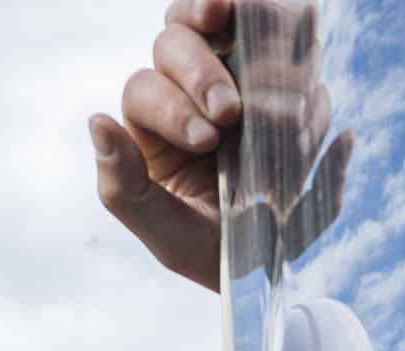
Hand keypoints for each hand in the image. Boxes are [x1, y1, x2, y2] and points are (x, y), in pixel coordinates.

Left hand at [93, 0, 354, 288]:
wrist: (276, 266)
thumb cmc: (211, 252)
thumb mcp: (165, 234)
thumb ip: (122, 186)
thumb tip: (97, 122)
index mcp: (151, 125)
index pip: (146, 88)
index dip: (173, 106)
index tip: (207, 140)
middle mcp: (187, 92)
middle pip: (178, 40)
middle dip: (203, 70)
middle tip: (231, 112)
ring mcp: (236, 80)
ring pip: (231, 29)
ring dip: (253, 46)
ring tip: (277, 95)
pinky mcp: (283, 83)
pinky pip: (286, 47)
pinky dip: (297, 52)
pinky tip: (307, 75)